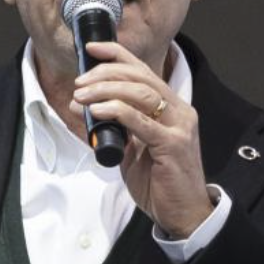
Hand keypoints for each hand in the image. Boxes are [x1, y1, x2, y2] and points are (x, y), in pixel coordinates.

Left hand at [73, 41, 214, 237]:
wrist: (184, 214)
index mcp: (171, 107)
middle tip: (79, 83)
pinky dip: (118, 111)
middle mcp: (179, 111)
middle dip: (105, 74)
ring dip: (106, 90)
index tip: (91, 49)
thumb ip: (116, 128)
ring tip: (82, 96)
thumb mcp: (134, 149)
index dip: (117, 55)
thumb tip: (86, 108)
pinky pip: (143, 121)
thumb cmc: (160, 182)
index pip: (144, 71)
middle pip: (140, 77)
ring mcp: (179, 126)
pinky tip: (98, 110)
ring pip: (141, 93)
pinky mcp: (173, 145)